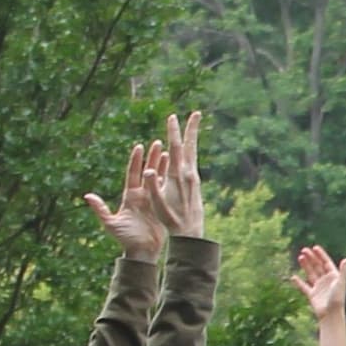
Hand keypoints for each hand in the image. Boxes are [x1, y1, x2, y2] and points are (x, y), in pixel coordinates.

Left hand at [85, 150, 163, 259]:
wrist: (142, 251)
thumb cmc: (126, 239)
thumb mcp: (111, 224)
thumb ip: (100, 209)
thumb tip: (87, 196)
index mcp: (130, 196)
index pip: (133, 174)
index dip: (136, 160)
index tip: (139, 146)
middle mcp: (141, 195)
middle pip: (147, 172)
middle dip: (152, 157)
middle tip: (157, 142)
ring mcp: (153, 200)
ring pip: (159, 179)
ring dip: (164, 166)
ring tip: (169, 152)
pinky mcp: (162, 208)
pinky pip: (167, 191)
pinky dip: (172, 181)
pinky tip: (177, 171)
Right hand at [151, 110, 205, 239]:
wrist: (190, 232)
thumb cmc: (170, 218)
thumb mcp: (158, 204)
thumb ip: (153, 186)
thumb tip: (148, 170)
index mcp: (179, 176)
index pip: (176, 149)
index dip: (173, 133)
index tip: (172, 118)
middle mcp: (189, 174)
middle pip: (190, 146)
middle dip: (192, 129)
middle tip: (197, 113)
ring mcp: (194, 178)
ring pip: (193, 152)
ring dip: (193, 137)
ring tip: (194, 124)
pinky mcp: (196, 182)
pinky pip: (193, 161)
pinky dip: (191, 150)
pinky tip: (190, 148)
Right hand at [293, 243, 345, 323]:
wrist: (331, 315)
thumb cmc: (338, 299)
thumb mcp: (341, 283)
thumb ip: (343, 271)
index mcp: (334, 277)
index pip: (326, 263)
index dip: (321, 255)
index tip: (315, 247)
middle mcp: (326, 281)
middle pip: (317, 266)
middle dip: (311, 258)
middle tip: (304, 250)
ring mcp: (318, 287)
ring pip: (310, 273)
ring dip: (305, 266)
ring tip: (300, 257)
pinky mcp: (312, 295)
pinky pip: (304, 287)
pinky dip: (298, 282)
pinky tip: (293, 277)